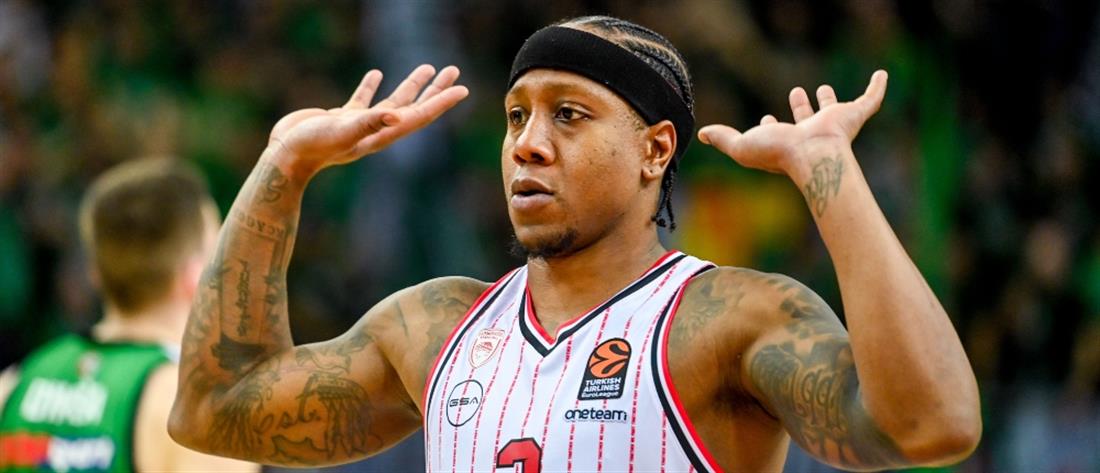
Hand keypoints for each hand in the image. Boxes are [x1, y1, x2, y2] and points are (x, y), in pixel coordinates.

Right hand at [267, 65, 467, 174]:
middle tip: (453, 71)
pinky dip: (371, 86)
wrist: (286, 156)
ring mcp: (361, 124)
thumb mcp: (343, 129)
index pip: (420, 115)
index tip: (462, 89)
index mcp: (383, 134)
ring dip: (411, 85)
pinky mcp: (342, 118)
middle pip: (415, 107)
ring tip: (427, 67)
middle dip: (435, 90)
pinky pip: (363, 100)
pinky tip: (376, 73)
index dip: (441, 102)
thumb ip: (369, 121)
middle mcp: (377, 130)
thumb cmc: (314, 145)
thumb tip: (396, 116)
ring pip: (394, 102)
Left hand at [698, 70, 886, 178]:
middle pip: (807, 117)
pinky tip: (883, 75)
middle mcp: (811, 132)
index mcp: (788, 140)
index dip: (770, 124)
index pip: (779, 131)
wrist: (813, 155)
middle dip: (802, 107)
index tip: (765, 117)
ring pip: (835, 108)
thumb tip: (702, 134)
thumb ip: (724, 139)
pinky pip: (872, 98)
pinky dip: (878, 87)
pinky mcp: (855, 115)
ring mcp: (835, 124)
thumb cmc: (778, 154)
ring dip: (831, 98)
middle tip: (797, 92)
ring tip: (825, 87)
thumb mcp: (742, 146)